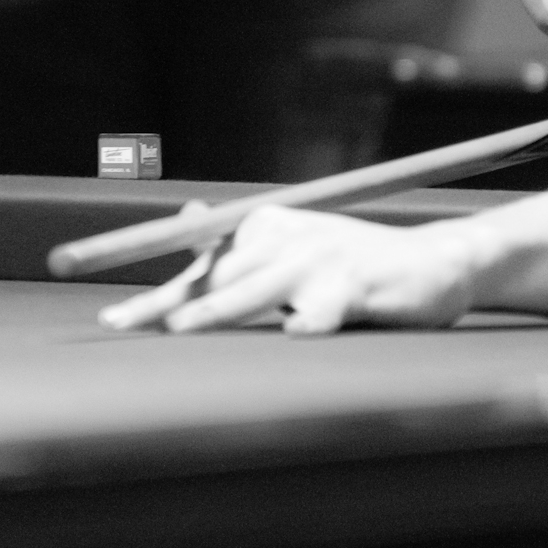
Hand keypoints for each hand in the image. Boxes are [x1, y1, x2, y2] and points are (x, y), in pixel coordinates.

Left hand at [99, 206, 492, 335]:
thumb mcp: (293, 246)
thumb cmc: (355, 266)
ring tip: (180, 330)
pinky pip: (320, 312)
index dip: (154, 294)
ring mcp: (320, 259)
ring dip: (214, 310)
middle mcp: (286, 237)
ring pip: (254, 291)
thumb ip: (241, 245)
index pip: (200, 264)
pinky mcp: (355, 286)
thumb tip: (187, 214)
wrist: (436, 265)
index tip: (110, 323)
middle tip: (118, 328)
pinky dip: (306, 324)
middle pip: (214, 277)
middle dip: (164, 307)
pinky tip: (294, 334)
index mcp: (265, 227)